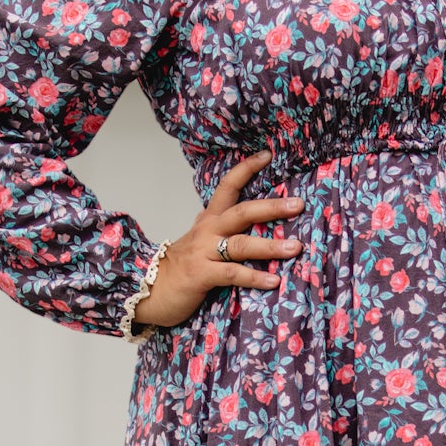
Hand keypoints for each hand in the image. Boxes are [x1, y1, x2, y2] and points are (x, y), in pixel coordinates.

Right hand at [133, 150, 303, 328]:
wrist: (148, 289)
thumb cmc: (179, 267)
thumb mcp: (197, 239)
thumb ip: (213, 226)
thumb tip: (226, 213)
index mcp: (209, 220)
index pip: (228, 187)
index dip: (246, 169)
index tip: (268, 155)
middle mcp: (207, 231)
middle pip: (242, 212)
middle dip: (272, 207)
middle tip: (298, 204)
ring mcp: (204, 252)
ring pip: (241, 244)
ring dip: (270, 245)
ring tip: (295, 247)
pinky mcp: (202, 275)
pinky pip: (232, 274)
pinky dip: (254, 277)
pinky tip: (273, 281)